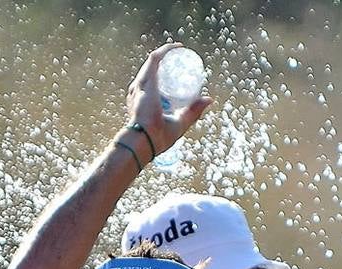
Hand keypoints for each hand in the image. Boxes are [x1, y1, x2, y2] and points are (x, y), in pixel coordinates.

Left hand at [125, 43, 213, 158]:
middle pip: (149, 63)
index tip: (179, 48)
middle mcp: (138, 87)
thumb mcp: (179, 124)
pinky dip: (151, 76)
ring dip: (157, 67)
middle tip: (178, 59)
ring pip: (144, 72)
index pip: (155, 59)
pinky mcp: (131, 100)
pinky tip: (159, 82)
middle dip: (164, 57)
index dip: (167, 50)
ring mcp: (132, 93)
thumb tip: (209, 100)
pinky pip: (141, 81)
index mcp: (148, 87)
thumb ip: (194, 112)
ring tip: (170, 69)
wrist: (136, 147)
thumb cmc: (157, 136)